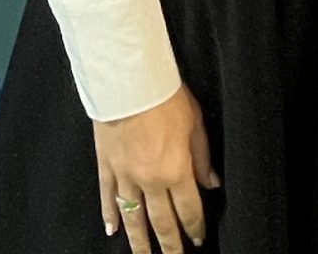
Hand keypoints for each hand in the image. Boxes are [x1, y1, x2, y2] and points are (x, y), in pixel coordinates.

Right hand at [93, 83, 219, 252]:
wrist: (128, 79)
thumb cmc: (164, 96)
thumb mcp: (194, 123)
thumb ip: (202, 157)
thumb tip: (211, 183)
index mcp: (176, 171)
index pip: (188, 210)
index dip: (195, 228)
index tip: (198, 240)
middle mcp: (150, 180)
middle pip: (161, 222)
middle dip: (170, 245)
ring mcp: (125, 175)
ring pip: (133, 217)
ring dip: (139, 241)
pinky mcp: (106, 164)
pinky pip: (108, 196)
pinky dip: (110, 214)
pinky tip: (112, 230)